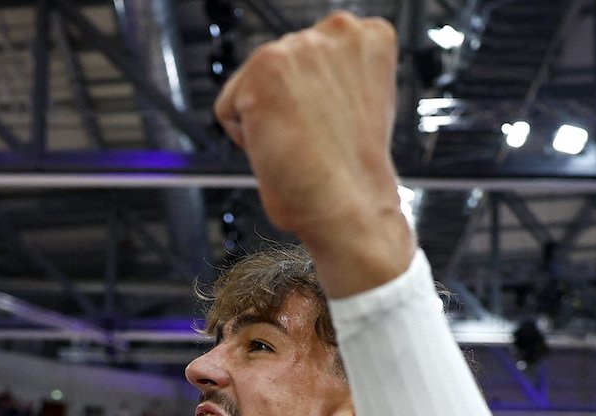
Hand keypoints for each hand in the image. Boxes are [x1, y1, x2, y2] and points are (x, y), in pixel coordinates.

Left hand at [213, 12, 412, 295]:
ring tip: (299, 144)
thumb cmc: (353, 172)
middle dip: (283, 105)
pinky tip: (278, 147)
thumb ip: (333, 78)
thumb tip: (299, 79)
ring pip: (249, 85)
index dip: (310, 100)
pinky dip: (243, 137)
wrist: (350, 205)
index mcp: (368, 36)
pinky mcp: (264, 71)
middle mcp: (336, 30)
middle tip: (310, 140)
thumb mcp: (357, 103)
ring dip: (264, 120)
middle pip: (275, 67)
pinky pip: (227, 108)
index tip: (327, 125)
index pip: (307, 58)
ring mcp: (299, 47)